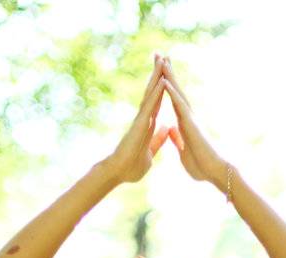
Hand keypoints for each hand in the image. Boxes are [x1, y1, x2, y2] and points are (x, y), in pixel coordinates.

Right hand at [104, 55, 171, 184]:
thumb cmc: (131, 168)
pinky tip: (163, 80)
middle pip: (153, 92)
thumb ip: (157, 141)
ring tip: (162, 59)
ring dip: (157, 76)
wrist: (118, 175)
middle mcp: (143, 118)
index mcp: (147, 125)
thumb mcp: (150, 153)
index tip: (166, 72)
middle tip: (163, 55)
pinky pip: (150, 105)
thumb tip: (166, 129)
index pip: (157, 102)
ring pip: (151, 93)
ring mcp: (141, 120)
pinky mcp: (140, 124)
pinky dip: (157, 92)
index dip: (162, 87)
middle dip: (158, 74)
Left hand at [160, 60, 228, 188]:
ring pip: (177, 92)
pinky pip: (179, 105)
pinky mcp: (191, 124)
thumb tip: (172, 130)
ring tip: (162, 59)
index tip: (159, 71)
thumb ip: (177, 139)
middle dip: (167, 72)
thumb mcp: (183, 151)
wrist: (215, 172)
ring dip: (169, 76)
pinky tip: (165, 80)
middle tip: (159, 54)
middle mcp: (187, 117)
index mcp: (184, 124)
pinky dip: (172, 92)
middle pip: (175, 90)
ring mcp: (190, 118)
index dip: (165, 86)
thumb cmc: (202, 166)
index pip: (173, 100)